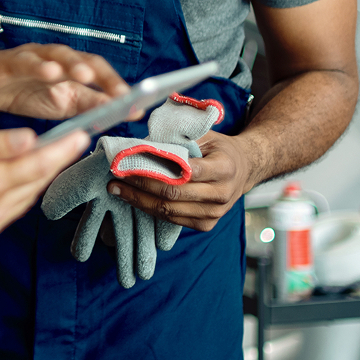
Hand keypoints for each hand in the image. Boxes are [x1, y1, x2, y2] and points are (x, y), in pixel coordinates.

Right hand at [0, 44, 129, 119]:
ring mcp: (9, 64)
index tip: (127, 97)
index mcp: (62, 64)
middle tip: (88, 77)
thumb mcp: (63, 100)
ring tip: (49, 73)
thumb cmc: (26, 90)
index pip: (91, 65)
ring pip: (23, 60)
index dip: (108, 79)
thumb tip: (129, 110)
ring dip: (37, 65)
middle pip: (59, 55)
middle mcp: (38, 57)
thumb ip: (92, 103)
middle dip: (74, 65)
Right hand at [0, 127, 90, 239]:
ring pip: (28, 196)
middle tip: (68, 141)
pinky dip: (22, 189)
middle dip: (54, 161)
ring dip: (39, 175)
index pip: (37, 165)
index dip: (63, 150)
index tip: (81, 136)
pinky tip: (19, 174)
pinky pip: (15, 207)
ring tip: (46, 154)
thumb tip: (30, 139)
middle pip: (37, 182)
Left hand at [108, 131, 257, 231]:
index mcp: (224, 167)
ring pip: (170, 210)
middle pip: (174, 193)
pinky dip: (151, 209)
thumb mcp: (205, 135)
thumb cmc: (218, 148)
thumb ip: (179, 139)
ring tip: (117, 190)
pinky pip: (173, 220)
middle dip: (141, 186)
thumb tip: (142, 144)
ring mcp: (215, 212)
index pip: (189, 171)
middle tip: (116, 178)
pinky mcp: (206, 224)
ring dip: (140, 201)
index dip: (157, 169)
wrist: (244, 169)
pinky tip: (134, 199)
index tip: (131, 163)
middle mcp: (222, 193)